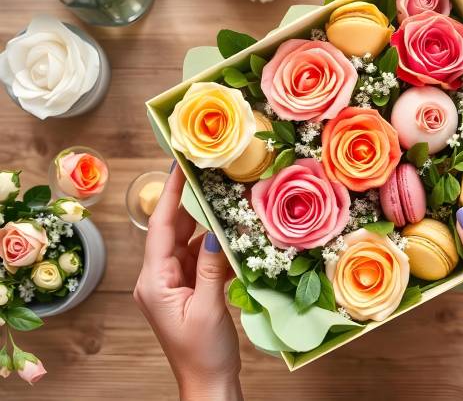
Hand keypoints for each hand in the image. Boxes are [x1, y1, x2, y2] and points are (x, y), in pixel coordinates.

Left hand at [134, 165, 242, 400]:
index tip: (178, 166)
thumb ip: (212, 267)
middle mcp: (157, 278)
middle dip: (187, 202)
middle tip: (205, 173)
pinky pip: (197, 257)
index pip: (159, 227)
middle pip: (171, 230)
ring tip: (220, 197)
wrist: (209, 383)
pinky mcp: (187, 289)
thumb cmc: (204, 352)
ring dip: (202, 223)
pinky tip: (227, 232)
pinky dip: (211, 244)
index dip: (168, 194)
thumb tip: (216, 233)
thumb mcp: (209, 307)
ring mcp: (172, 283)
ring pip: (186, 242)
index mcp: (153, 282)